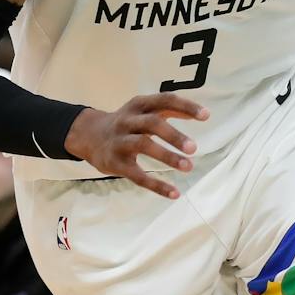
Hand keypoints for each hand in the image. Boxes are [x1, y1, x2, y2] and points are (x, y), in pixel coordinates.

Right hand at [64, 92, 209, 199]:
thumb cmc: (126, 123)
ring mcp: (119, 142)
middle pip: (152, 124)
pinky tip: (174, 193)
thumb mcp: (143, 110)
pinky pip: (136, 175)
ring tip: (188, 167)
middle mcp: (127, 121)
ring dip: (166, 156)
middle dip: (173, 135)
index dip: (185, 107)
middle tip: (193, 148)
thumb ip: (170, 110)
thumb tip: (203, 114)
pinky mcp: (115, 163)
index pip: (164, 100)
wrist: (88, 136)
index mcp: (138, 105)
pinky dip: (156, 185)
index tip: (206, 116)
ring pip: (143, 145)